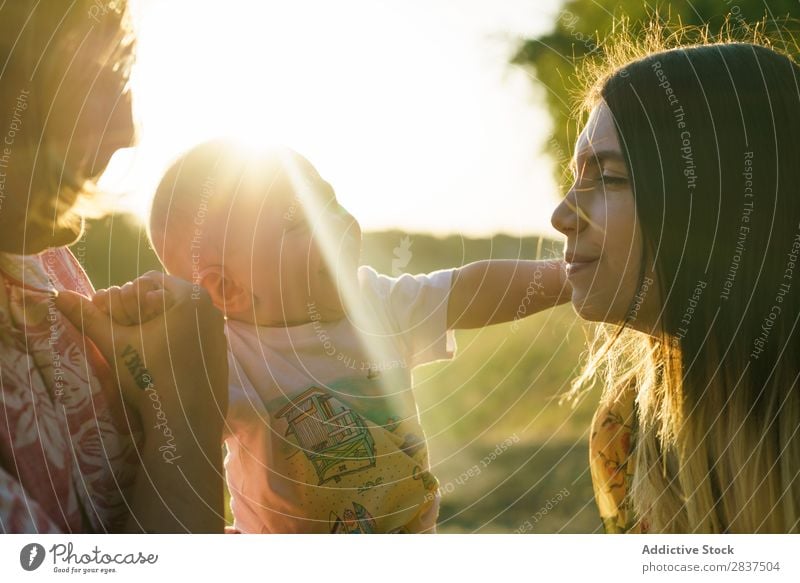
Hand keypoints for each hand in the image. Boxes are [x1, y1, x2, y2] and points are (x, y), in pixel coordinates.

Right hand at [56, 274, 227, 422]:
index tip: (112, 319)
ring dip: (155, 325)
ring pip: (179, 317)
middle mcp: (210, 308)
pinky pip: (193, 336)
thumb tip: (59, 296)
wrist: (185, 422)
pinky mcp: (220, 353)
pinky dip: (174, 341)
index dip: (124, 297)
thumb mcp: (115, 344)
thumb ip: (89, 317)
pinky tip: (159, 362)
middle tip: (123, 333)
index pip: (147, 281)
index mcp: (189, 296)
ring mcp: (219, 331)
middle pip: (165, 298)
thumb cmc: (150, 377)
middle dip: (139, 311)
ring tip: (138, 348)